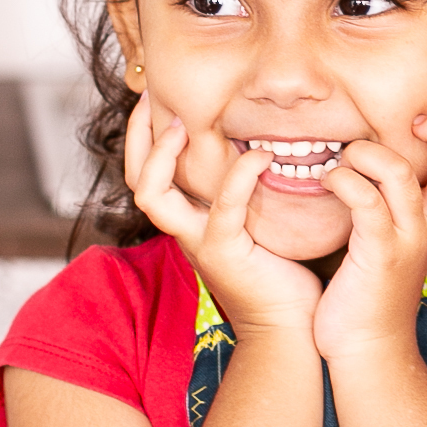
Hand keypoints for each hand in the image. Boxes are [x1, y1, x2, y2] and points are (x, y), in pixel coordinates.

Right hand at [125, 93, 321, 336]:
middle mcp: (185, 232)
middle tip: (153, 99)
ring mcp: (199, 242)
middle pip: (136, 182)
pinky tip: (260, 156)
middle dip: (137, 137)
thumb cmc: (283, 275)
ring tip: (184, 123)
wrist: (291, 327)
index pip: (148, 177)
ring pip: (152, 195)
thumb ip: (254, 192)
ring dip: (161, 154)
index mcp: (191, 223)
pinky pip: (223, 206)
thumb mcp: (262, 224)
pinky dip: (239, 175)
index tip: (158, 100)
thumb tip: (269, 147)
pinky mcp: (224, 251)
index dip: (144, 139)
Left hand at [312, 114, 426, 362]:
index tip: (422, 126)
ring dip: (369, 152)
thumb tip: (380, 159)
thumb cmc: (371, 288)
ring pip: (404, 174)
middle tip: (408, 127)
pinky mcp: (376, 253)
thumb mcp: (396, 238)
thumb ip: (399, 203)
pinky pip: (366, 201)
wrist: (366, 347)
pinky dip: (345, 179)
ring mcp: (406, 239)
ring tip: (347, 157)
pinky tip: (329, 181)